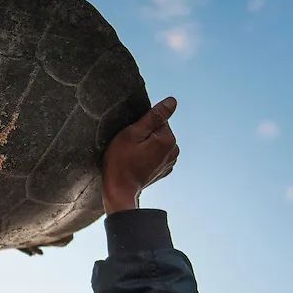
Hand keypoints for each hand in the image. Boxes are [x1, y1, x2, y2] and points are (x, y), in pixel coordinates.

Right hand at [101, 96, 179, 213]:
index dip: (140, 125)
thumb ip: (154, 116)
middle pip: (158, 131)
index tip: (131, 137)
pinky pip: (156, 155)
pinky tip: (136, 163)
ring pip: (156, 143)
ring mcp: (170, 162)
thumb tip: (172, 101)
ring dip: (145, 145)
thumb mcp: (132, 134)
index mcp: (168, 139)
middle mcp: (174, 150)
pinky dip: (147, 156)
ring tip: (132, 156)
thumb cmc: (120, 163)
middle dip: (144, 135)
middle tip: (129, 147)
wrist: (119, 191)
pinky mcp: (163, 170)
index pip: (157, 119)